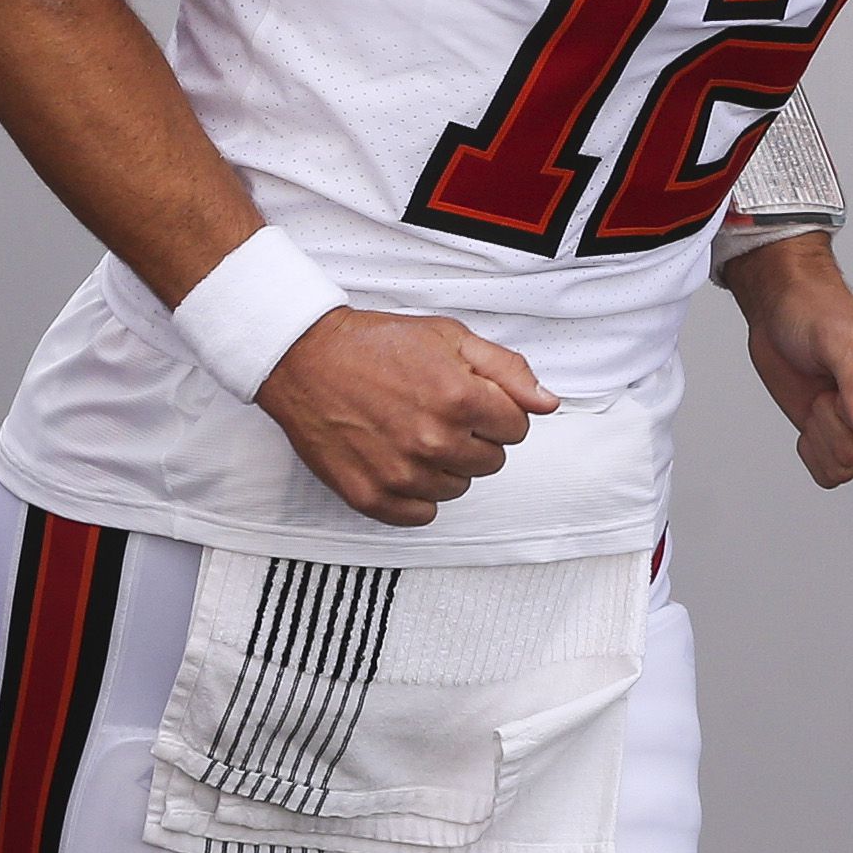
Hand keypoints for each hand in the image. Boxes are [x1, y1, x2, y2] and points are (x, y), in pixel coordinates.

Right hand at [254, 307, 561, 526]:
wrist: (304, 359)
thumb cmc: (375, 344)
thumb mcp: (449, 337)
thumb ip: (507, 369)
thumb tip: (548, 403)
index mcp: (459, 398)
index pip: (517, 429)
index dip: (498, 412)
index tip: (472, 401)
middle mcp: (433, 441)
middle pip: (491, 463)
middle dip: (474, 438)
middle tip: (437, 413)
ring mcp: (401, 474)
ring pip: (457, 489)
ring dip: (445, 465)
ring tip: (413, 432)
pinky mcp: (372, 497)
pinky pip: (422, 515)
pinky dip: (416, 494)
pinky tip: (398, 460)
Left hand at [726, 233, 852, 486]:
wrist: (784, 313)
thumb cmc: (816, 313)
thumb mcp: (838, 342)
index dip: (846, 412)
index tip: (840, 378)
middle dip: (828, 421)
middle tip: (829, 384)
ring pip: (843, 468)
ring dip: (819, 433)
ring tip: (824, 394)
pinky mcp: (846, 442)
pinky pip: (829, 474)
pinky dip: (811, 447)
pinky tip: (815, 414)